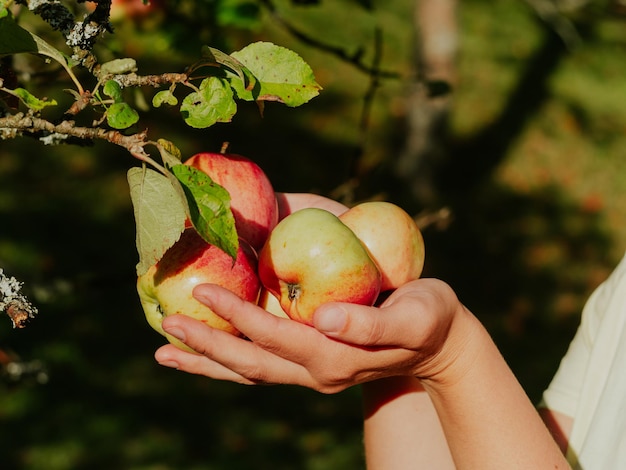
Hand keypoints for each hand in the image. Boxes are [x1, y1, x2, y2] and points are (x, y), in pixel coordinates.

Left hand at [154, 278, 465, 392]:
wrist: (440, 343)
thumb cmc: (430, 320)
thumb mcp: (413, 317)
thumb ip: (371, 322)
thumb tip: (323, 317)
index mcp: (335, 358)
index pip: (275, 338)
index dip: (238, 316)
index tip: (203, 291)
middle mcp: (316, 372)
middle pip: (250, 363)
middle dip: (207, 346)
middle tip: (167, 327)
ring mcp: (311, 372)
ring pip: (250, 371)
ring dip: (208, 361)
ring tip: (167, 352)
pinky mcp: (311, 363)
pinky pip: (261, 364)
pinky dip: (229, 359)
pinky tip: (208, 349)